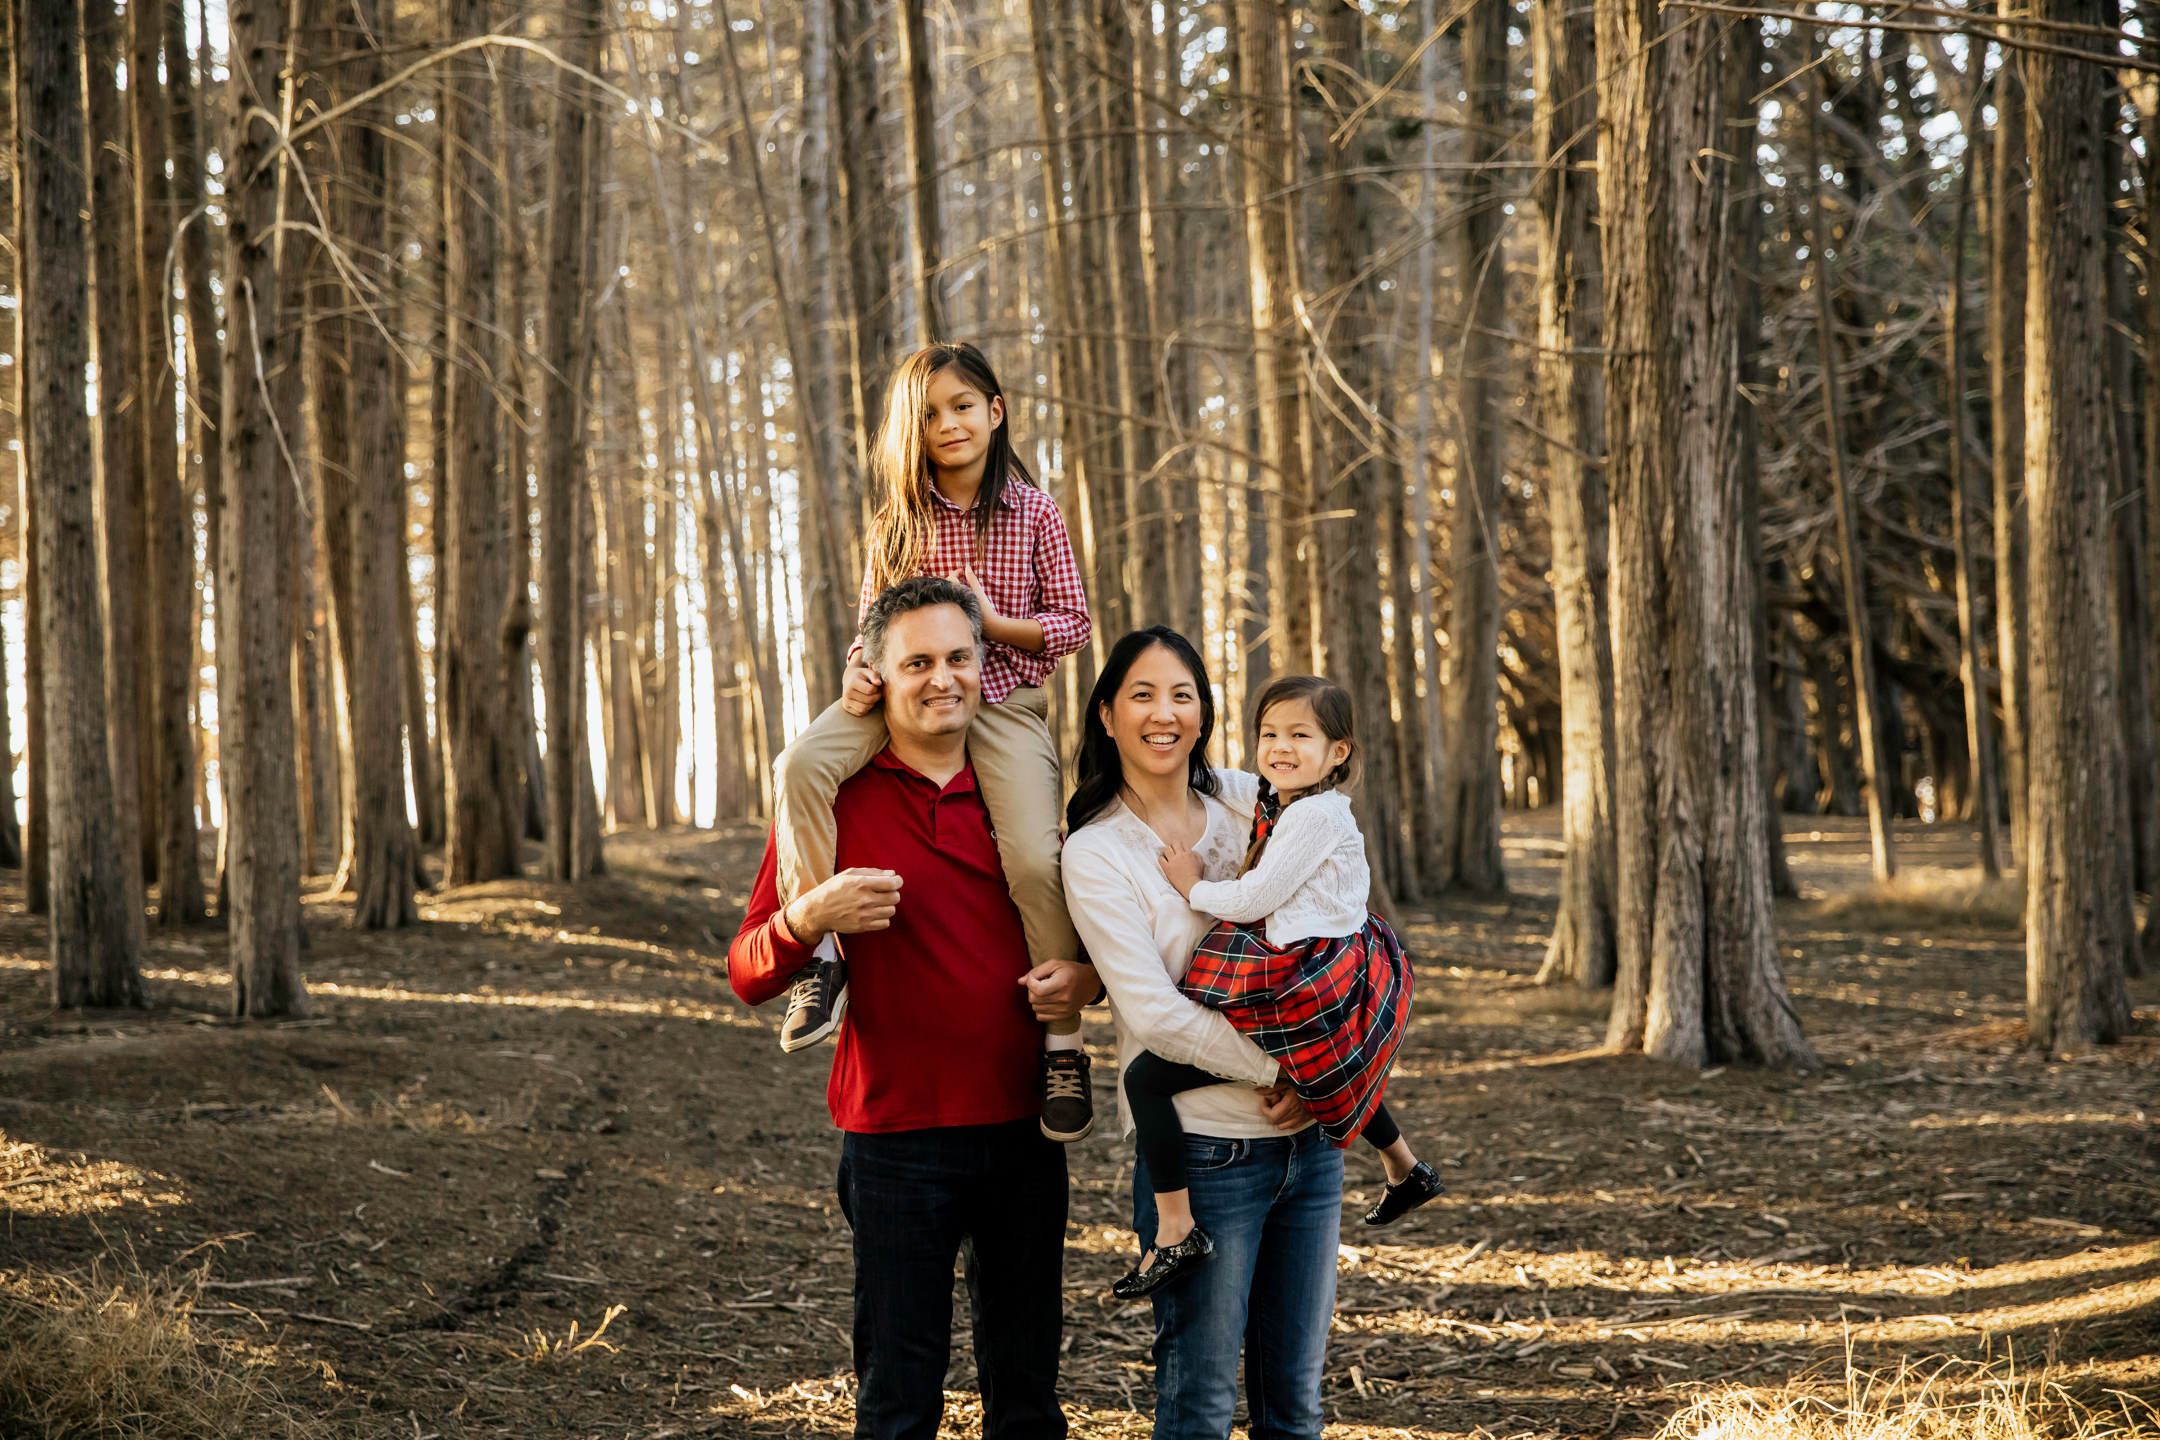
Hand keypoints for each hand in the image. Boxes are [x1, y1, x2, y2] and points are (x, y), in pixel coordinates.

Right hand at [784, 868, 902, 946]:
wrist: (818, 911)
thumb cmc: (833, 889)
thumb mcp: (849, 874)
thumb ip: (873, 872)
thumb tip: (892, 874)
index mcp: (862, 884)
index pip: (892, 883)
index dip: (897, 881)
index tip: (895, 881)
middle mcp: (865, 900)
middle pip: (895, 897)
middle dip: (892, 893)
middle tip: (884, 892)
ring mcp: (865, 915)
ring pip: (891, 911)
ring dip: (887, 906)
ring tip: (877, 903)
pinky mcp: (863, 927)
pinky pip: (885, 923)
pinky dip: (883, 918)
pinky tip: (874, 913)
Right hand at [841, 661, 884, 717]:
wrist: (849, 678)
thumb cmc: (861, 675)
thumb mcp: (867, 671)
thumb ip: (874, 675)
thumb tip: (879, 683)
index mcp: (852, 683)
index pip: (870, 690)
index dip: (877, 688)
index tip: (876, 686)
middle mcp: (847, 693)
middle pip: (868, 700)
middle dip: (876, 696)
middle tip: (877, 692)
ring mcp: (846, 701)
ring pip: (864, 708)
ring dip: (872, 703)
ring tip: (871, 696)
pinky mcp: (847, 708)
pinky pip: (861, 712)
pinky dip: (866, 708)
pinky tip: (866, 701)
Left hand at [951, 563, 1004, 620]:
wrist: (987, 624)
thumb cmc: (983, 607)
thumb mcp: (978, 591)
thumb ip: (971, 578)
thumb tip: (967, 567)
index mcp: (954, 592)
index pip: (951, 577)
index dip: (957, 572)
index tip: (963, 570)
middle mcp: (950, 599)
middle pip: (949, 585)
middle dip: (956, 579)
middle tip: (965, 576)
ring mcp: (952, 606)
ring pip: (950, 592)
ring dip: (956, 586)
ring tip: (965, 583)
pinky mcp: (955, 612)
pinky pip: (952, 599)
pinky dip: (957, 594)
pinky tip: (964, 594)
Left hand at [1018, 959, 1095, 1022]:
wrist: (1090, 983)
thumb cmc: (1071, 971)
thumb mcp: (1055, 964)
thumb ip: (1036, 971)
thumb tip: (1020, 981)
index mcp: (1062, 983)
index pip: (1037, 989)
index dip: (1030, 982)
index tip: (1035, 976)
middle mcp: (1064, 999)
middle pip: (1034, 999)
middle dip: (1032, 990)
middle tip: (1041, 982)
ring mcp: (1064, 1009)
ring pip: (1035, 1008)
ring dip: (1035, 999)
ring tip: (1045, 991)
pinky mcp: (1064, 1016)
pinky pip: (1040, 1017)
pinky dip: (1039, 1009)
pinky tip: (1046, 1000)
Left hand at [1159, 839, 1202, 898]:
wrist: (1191, 886)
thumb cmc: (1196, 876)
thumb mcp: (1201, 864)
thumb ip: (1197, 855)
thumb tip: (1192, 851)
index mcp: (1189, 854)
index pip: (1183, 843)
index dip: (1181, 845)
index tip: (1180, 849)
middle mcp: (1180, 855)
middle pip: (1174, 843)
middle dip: (1173, 845)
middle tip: (1173, 850)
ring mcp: (1173, 861)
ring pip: (1166, 849)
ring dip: (1166, 850)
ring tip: (1167, 854)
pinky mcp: (1167, 868)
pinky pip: (1161, 859)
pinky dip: (1161, 859)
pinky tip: (1164, 861)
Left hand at [1255, 1079, 1309, 1130]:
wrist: (1320, 1089)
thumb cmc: (1302, 1084)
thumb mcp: (1286, 1083)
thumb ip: (1271, 1088)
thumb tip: (1256, 1092)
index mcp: (1290, 1105)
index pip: (1271, 1115)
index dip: (1265, 1107)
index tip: (1266, 1098)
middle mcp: (1295, 1115)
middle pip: (1274, 1121)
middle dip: (1270, 1111)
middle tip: (1275, 1099)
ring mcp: (1300, 1120)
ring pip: (1281, 1126)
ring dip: (1277, 1117)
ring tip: (1282, 1105)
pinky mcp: (1304, 1121)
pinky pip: (1290, 1126)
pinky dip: (1285, 1121)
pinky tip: (1288, 1111)